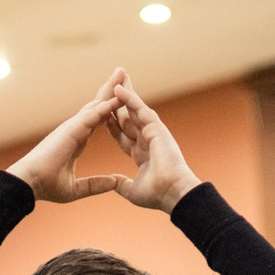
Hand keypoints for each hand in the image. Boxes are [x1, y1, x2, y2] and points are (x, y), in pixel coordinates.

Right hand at [6, 77, 126, 203]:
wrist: (29, 184)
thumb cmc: (46, 186)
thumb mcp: (77, 188)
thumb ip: (96, 184)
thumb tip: (116, 183)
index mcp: (77, 139)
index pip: (98, 119)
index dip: (110, 107)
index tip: (123, 97)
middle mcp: (76, 129)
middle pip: (97, 104)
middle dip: (111, 89)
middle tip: (123, 72)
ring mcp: (73, 127)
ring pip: (96, 104)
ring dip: (110, 88)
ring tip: (122, 73)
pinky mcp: (71, 130)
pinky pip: (93, 115)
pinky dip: (106, 105)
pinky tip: (119, 97)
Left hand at [103, 74, 198, 210]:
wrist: (173, 194)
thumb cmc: (158, 195)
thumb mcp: (133, 191)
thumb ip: (123, 185)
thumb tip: (114, 182)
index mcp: (143, 154)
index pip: (123, 135)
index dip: (112, 125)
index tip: (101, 115)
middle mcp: (148, 140)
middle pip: (129, 117)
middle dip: (119, 103)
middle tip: (110, 87)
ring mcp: (154, 132)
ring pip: (135, 109)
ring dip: (124, 94)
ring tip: (114, 78)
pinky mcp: (157, 128)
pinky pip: (140, 110)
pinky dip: (130, 99)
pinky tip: (119, 89)